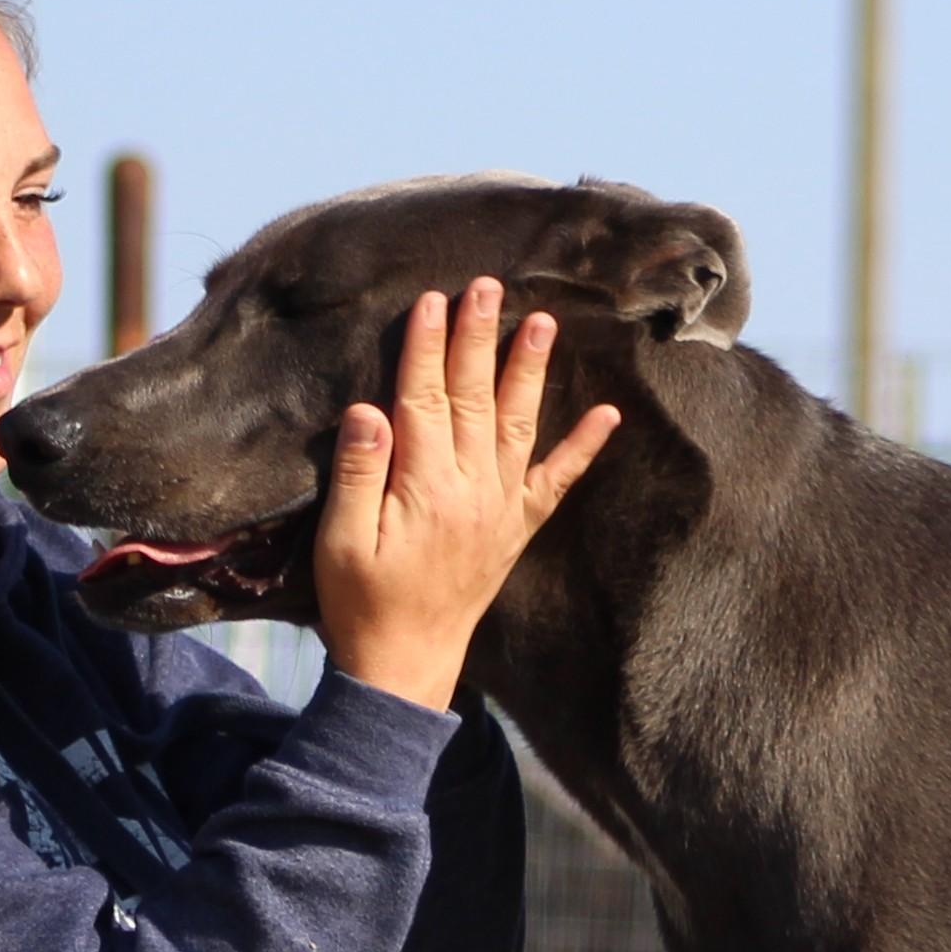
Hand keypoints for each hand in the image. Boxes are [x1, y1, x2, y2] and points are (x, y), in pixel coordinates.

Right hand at [313, 278, 619, 712]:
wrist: (406, 665)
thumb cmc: (362, 605)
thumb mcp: (342, 543)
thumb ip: (358, 475)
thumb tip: (368, 410)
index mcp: (425, 488)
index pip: (424, 400)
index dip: (427, 347)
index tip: (433, 299)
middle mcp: (472, 490)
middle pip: (473, 399)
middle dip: (478, 339)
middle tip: (487, 286)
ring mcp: (500, 509)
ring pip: (518, 425)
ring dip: (529, 372)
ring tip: (543, 323)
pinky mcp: (515, 529)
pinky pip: (556, 482)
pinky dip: (583, 448)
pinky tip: (608, 416)